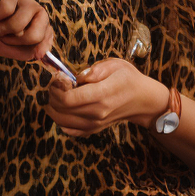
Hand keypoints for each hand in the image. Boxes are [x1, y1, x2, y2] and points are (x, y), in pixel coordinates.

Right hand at [0, 0, 53, 61]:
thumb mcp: (2, 46)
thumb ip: (22, 51)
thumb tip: (41, 53)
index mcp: (22, 11)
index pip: (45, 20)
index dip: (46, 37)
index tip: (39, 54)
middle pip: (42, 14)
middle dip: (27, 35)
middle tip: (6, 38)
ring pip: (26, 11)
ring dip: (7, 28)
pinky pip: (8, 4)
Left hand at [42, 57, 169, 136]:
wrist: (142, 100)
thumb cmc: (128, 79)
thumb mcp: (115, 65)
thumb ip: (94, 70)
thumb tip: (77, 77)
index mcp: (102, 94)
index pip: (68, 99)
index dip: (56, 89)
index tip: (58, 79)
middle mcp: (97, 112)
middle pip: (61, 110)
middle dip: (52, 96)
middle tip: (56, 84)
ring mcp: (95, 123)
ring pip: (62, 122)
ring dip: (53, 108)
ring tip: (58, 95)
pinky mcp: (93, 129)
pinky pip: (69, 130)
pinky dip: (61, 120)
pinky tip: (64, 108)